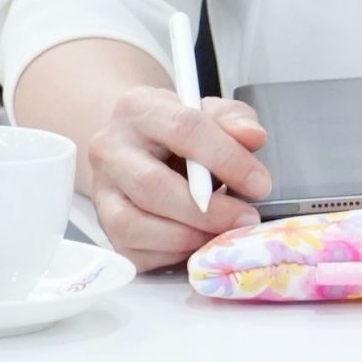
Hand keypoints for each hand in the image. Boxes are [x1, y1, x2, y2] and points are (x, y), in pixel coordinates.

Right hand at [86, 87, 271, 271]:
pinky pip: (131, 252)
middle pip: (154, 186)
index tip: (260, 183)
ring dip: (186, 236)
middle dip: (207, 211)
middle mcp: (110, 148)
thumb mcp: (208, 110)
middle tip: (244, 218)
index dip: (227, 159)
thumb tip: (253, 138)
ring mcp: (101, 190)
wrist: (134, 140)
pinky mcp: (102, 224)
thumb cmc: (174, 127)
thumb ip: (233, 119)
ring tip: (220, 233)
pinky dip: (169, 253)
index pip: (184, 130)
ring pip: (134, 225)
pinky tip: (195, 240)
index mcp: (139, 107)